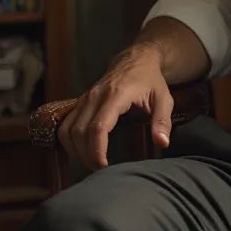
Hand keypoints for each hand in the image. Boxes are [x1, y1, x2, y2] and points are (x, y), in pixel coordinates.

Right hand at [57, 43, 172, 171]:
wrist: (136, 60)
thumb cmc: (151, 81)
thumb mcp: (164, 99)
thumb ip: (162, 121)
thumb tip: (162, 143)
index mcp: (117, 94)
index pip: (98, 127)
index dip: (97, 150)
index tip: (104, 166)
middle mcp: (95, 96)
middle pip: (79, 132)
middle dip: (86, 155)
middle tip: (100, 170)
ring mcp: (85, 98)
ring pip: (68, 129)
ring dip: (75, 150)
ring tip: (92, 163)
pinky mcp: (80, 102)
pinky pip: (65, 125)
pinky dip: (68, 141)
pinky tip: (81, 152)